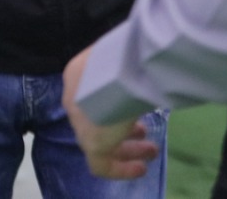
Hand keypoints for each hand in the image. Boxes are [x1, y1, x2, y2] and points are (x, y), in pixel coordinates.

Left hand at [62, 47, 160, 179]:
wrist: (114, 75)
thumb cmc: (123, 59)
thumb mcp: (122, 58)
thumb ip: (127, 67)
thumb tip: (142, 70)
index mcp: (78, 76)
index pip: (92, 96)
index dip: (115, 104)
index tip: (135, 108)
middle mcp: (75, 99)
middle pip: (97, 119)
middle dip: (124, 128)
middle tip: (145, 133)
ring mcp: (80, 123)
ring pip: (102, 142)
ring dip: (128, 148)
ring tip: (152, 150)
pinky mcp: (91, 145)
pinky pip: (103, 164)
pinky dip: (122, 169)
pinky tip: (140, 169)